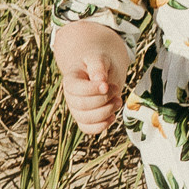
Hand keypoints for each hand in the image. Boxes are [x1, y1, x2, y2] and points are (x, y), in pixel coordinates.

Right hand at [53, 20, 128, 134]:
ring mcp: (76, 109)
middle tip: (116, 89)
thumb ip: (98, 66)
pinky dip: (102, 126)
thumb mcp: (99, 59)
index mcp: (70, 79)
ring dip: (105, 112)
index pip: (75, 89)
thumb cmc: (99, 64)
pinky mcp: (85, 119)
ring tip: (118, 101)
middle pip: (82, 105)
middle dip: (103, 99)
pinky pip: (88, 129)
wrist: (101, 72)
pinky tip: (113, 116)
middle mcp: (70, 97)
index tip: (106, 84)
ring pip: (86, 119)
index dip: (91, 89)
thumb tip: (100, 80)